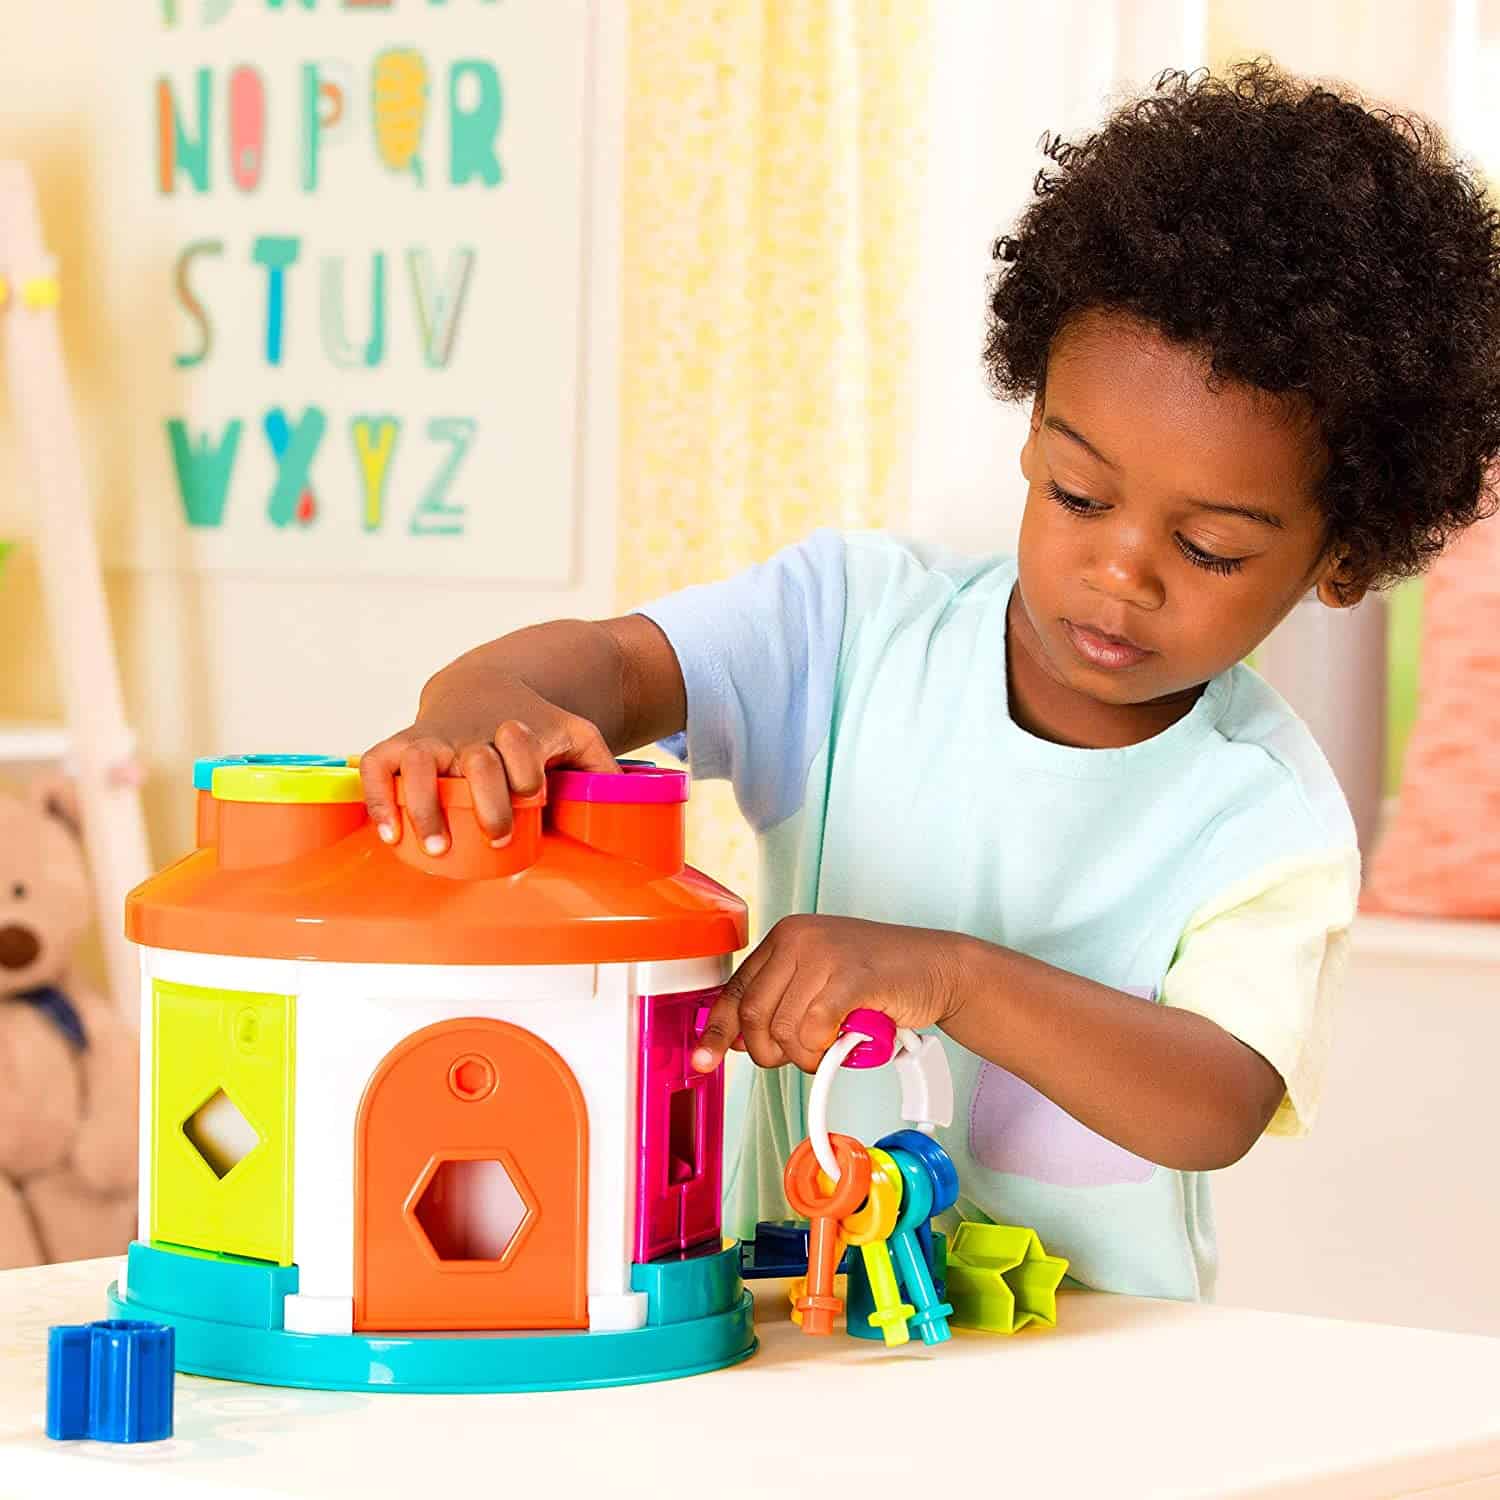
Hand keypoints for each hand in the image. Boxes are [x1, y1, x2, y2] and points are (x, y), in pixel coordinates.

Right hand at [360, 673, 617, 854]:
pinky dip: (378, 797)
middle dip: (488, 803)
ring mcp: (435, 738)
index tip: (534, 801)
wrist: (486, 684)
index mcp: (518, 732)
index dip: (528, 778)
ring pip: (421, 763)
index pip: (524, 752)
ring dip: (425, 805)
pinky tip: (389, 834)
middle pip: (478, 763)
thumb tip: (626, 799)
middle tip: (496, 840)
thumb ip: (600, 764)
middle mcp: (473, 735)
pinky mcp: (402, 744)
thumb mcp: (574, 732)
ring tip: (436, 847)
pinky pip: (378, 765)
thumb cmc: (533, 722)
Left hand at [692, 915, 968, 1073]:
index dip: (717, 1031)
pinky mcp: (853, 976)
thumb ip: (781, 999)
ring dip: (805, 1056)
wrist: (938, 966)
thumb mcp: (819, 979)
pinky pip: (816, 1028)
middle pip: (754, 1015)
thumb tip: (736, 1039)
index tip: (703, 1060)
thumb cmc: (879, 979)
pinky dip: (824, 1051)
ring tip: (831, 1048)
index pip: (735, 990)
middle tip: (801, 1057)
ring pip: (785, 1029)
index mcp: (785, 937)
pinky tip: (842, 1045)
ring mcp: (826, 954)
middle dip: (770, 1052)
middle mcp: (798, 938)